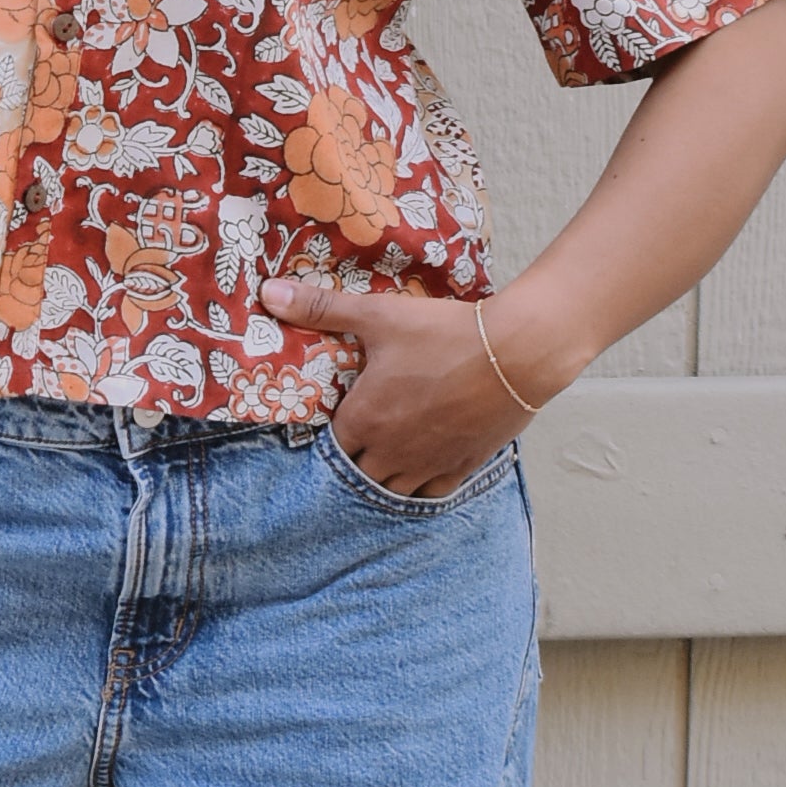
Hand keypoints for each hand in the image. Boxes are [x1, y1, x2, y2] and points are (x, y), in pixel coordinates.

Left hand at [257, 278, 573, 499]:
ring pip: (393, 489)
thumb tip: (267, 293)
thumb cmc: (443, 332)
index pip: (332, 446)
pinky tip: (424, 467)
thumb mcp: (378, 314)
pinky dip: (423, 485)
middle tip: (364, 434)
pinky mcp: (462, 467)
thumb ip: (321, 308)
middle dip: (356, 458)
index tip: (341, 417)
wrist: (517, 351)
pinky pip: (432, 493)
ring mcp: (428, 465)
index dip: (334, 433)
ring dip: (385, 476)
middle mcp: (391, 453)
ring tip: (388, 453)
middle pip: (359, 473)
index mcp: (364, 420)